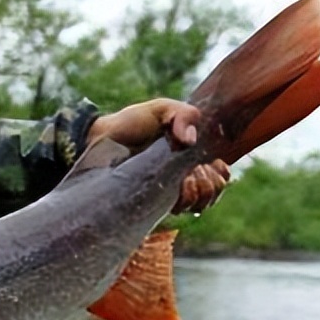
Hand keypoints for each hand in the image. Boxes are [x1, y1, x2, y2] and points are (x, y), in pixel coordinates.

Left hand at [86, 98, 230, 213]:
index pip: (222, 174)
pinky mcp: (153, 205)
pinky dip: (182, 199)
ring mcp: (168, 194)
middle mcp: (183, 178)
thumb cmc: (130, 124)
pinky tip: (169, 189)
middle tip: (191, 170)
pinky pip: (180, 210)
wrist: (98, 140)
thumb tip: (190, 139)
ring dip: (195, 190)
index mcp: (191, 157)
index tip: (208, 162)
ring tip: (179, 179)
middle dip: (208, 180)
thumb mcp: (161, 109)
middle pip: (214, 191)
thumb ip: (184, 114)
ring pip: (200, 204)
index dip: (220, 171)